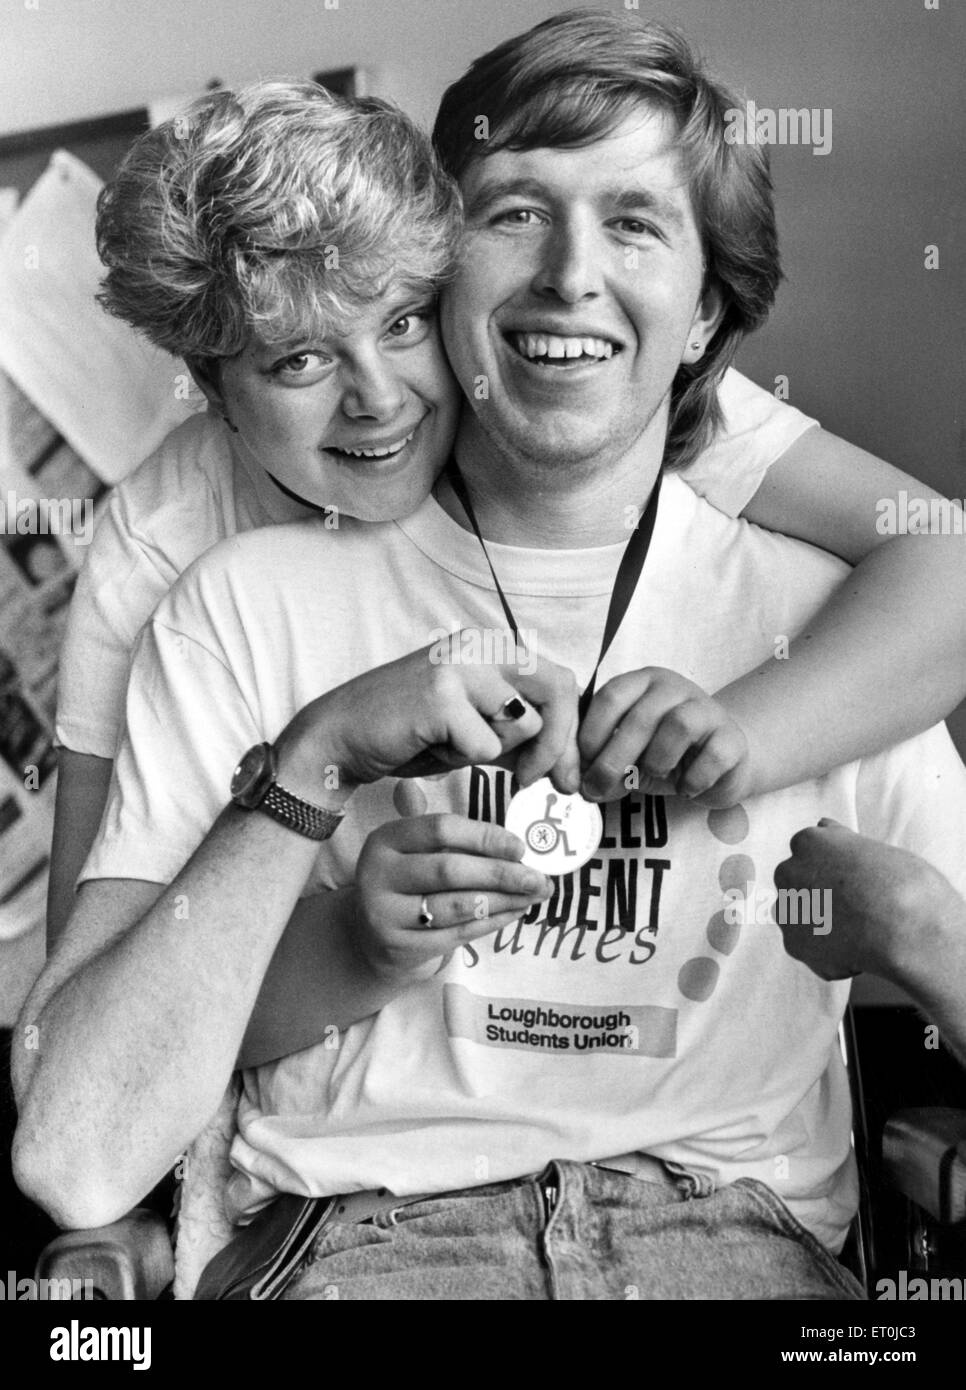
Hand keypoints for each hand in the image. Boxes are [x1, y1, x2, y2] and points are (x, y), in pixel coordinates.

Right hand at [275, 633, 579, 800]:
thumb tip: (568, 759)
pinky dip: (463, 761)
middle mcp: (480, 645)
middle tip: (538, 780)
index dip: (570, 730)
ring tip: (453, 746)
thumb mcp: (475, 729)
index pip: (559, 680)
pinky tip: (432, 747)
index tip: (565, 774)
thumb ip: (518, 733)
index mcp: (490, 646)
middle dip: (558, 744)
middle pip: (558, 689)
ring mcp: (461, 665)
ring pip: (524, 723)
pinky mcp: (443, 694)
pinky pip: (487, 748)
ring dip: (495, 752)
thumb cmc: (408, 735)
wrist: (343, 738)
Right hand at [352, 813, 552, 983]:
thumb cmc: (406, 882)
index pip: (440, 829)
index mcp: (386, 839)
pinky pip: (457, 933)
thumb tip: (514, 843)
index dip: (484, 836)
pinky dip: (492, 922)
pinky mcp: (401, 947)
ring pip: (456, 906)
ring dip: (503, 901)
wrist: (369, 936)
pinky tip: (515, 912)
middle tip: (539, 878)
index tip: (520, 846)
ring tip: (534, 895)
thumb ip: (452, 840)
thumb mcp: (414, 851)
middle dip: (501, 873)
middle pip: (449, 870)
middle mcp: (379, 874)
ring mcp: (386, 914)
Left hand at [578, 667, 749, 805]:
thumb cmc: (664, 753)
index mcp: (643, 682)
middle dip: (613, 759)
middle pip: (640, 717)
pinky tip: (685, 788)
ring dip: (657, 761)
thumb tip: (584, 788)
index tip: (582, 766)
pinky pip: (712, 756)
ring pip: (678, 726)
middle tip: (598, 787)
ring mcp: (707, 710)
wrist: (720, 760)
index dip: (591, 733)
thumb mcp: (628, 755)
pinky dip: (693, 780)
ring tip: (654, 776)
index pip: (611, 696)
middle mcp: (675, 688)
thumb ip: (604, 764)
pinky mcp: (733, 738)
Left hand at [773, 819, 962, 981]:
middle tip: (858, 909)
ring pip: (801, 918)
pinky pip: (810, 950)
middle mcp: (789, 872)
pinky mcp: (793, 945)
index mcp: (808, 841)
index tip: (853, 882)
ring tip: (860, 932)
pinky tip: (856, 953)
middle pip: (798, 884)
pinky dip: (829, 955)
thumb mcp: (874, 847)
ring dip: (822, 925)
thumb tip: (823, 826)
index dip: (834, 871)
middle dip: (820, 896)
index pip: (809, 852)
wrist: (907, 931)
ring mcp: (788, 910)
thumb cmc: (904, 886)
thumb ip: (841, 841)